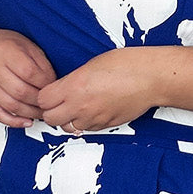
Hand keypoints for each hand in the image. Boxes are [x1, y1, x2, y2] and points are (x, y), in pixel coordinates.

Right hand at [0, 28, 57, 127]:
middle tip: (49, 102)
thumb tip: (54, 83)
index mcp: (6, 51)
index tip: (53, 86)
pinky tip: (26, 121)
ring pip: (11, 106)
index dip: (45, 83)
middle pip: (21, 92)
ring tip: (41, 112)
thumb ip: (41, 63)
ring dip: (30, 113)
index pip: (29, 72)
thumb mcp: (27, 45)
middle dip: (39, 101)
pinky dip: (14, 121)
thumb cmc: (5, 46)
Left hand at [37, 49, 157, 131]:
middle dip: (51, 111)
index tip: (49, 92)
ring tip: (77, 107)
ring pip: (69, 127)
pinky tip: (92, 110)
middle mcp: (81, 106)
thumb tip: (63, 89)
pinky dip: (85, 122)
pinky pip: (87, 129)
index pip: (42, 100)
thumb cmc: (125, 65)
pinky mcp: (106, 125)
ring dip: (69, 119)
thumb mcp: (90, 65)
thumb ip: (72, 80)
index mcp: (74, 87)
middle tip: (57, 103)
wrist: (150, 78)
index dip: (44, 96)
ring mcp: (93, 118)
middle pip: (50, 119)